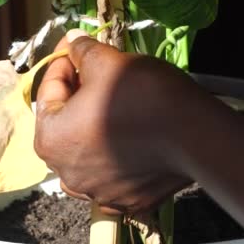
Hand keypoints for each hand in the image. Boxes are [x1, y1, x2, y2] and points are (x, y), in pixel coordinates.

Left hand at [34, 29, 224, 213]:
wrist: (195, 134)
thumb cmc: (142, 95)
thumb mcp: (107, 61)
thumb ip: (82, 51)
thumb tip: (72, 41)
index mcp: (50, 140)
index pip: (48, 93)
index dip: (62, 64)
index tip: (74, 50)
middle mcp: (66, 173)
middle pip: (65, 126)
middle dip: (76, 97)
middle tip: (94, 73)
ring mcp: (97, 192)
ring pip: (87, 153)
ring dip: (93, 129)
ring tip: (113, 106)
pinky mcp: (127, 202)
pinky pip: (112, 174)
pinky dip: (116, 156)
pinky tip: (129, 138)